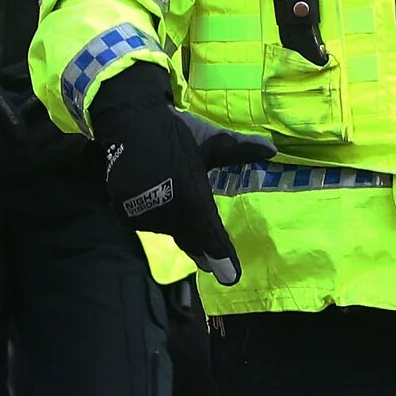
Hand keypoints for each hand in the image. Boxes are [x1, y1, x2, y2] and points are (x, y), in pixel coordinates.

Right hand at [88, 66, 271, 285]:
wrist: (130, 118)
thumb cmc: (177, 131)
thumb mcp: (212, 139)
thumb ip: (240, 149)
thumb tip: (273, 150)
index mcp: (191, 191)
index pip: (209, 231)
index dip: (220, 255)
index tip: (230, 277)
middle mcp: (167, 206)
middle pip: (189, 237)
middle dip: (203, 251)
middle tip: (212, 266)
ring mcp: (143, 210)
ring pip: (166, 229)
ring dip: (176, 225)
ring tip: (176, 205)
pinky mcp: (123, 208)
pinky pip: (145, 222)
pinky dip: (155, 217)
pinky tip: (159, 203)